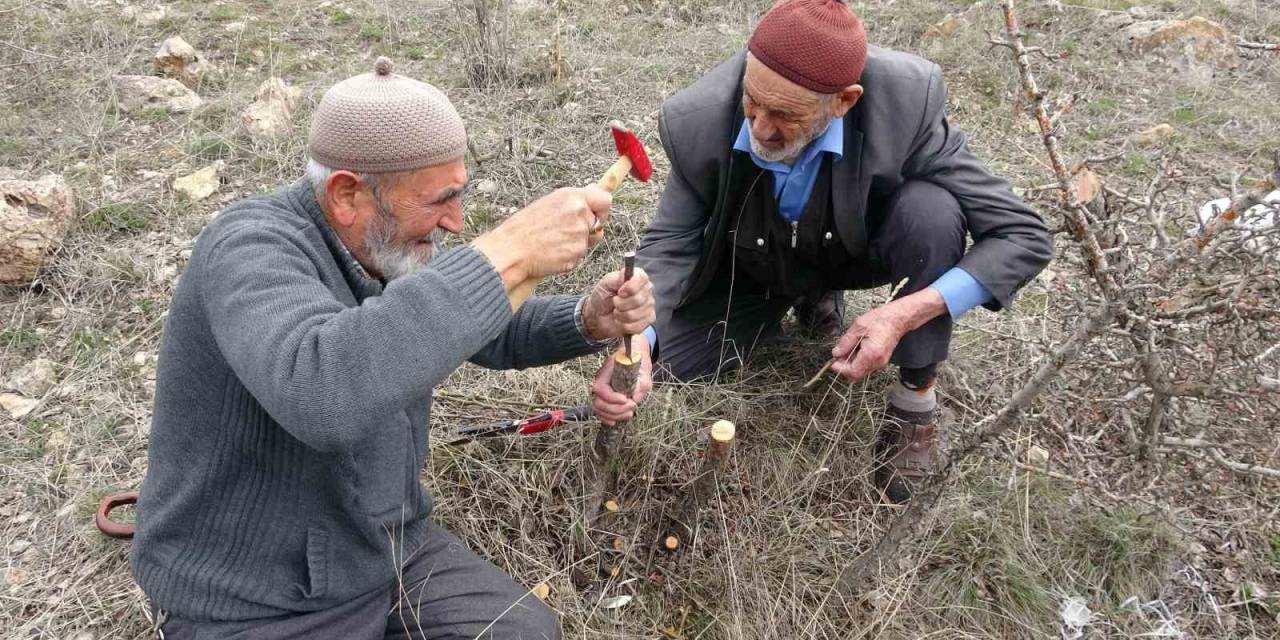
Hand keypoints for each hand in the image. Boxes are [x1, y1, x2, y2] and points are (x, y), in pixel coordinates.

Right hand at [471, 186, 610, 284]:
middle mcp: (579, 213)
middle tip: (565, 232)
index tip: (597, 213)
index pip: (605, 200)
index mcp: (571, 197)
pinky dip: (569, 256)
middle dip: (587, 228)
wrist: (511, 250)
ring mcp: (580, 235)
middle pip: (598, 222)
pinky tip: (552, 252)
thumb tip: (592, 193)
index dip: (602, 209)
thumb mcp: (547, 203)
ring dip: (577, 243)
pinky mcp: (577, 253)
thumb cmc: (523, 228)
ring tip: (554, 241)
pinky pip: (579, 255)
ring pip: (588, 240)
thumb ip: (572, 201)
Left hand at [582, 267, 655, 340]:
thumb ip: (615, 278)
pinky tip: (621, 321)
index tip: (619, 292)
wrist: (598, 316)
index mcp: (638, 278)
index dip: (630, 287)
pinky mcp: (648, 321)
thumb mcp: (605, 284)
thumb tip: (625, 275)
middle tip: (615, 302)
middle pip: (638, 299)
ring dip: (620, 315)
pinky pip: (636, 326)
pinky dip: (623, 325)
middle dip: (620, 304)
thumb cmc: (603, 297)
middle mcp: (647, 291)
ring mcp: (649, 307)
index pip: (642, 279)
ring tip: (617, 312)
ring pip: (635, 315)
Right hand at [591, 337, 652, 424]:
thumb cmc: (637, 361)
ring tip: (629, 413)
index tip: (626, 399)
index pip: (601, 389)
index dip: (612, 398)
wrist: (634, 355)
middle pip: (598, 402)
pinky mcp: (605, 398)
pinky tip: (616, 421)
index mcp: (606, 373)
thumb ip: (641, 384)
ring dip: (614, 415)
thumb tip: (634, 398)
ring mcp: (601, 391)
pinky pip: (600, 411)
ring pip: (598, 409)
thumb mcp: (644, 371)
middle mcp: (600, 382)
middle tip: (632, 406)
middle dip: (616, 409)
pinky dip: (607, 418)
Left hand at [829, 288, 947, 382]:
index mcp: (871, 354)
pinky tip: (856, 349)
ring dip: (851, 364)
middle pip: (856, 375)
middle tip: (839, 355)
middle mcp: (877, 362)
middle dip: (845, 367)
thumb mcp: (858, 327)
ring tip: (848, 349)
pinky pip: (866, 366)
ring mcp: (881, 362)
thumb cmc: (881, 320)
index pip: (852, 372)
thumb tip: (836, 353)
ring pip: (861, 371)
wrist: (898, 318)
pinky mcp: (881, 360)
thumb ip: (845, 342)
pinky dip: (858, 361)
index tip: (833, 362)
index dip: (840, 369)